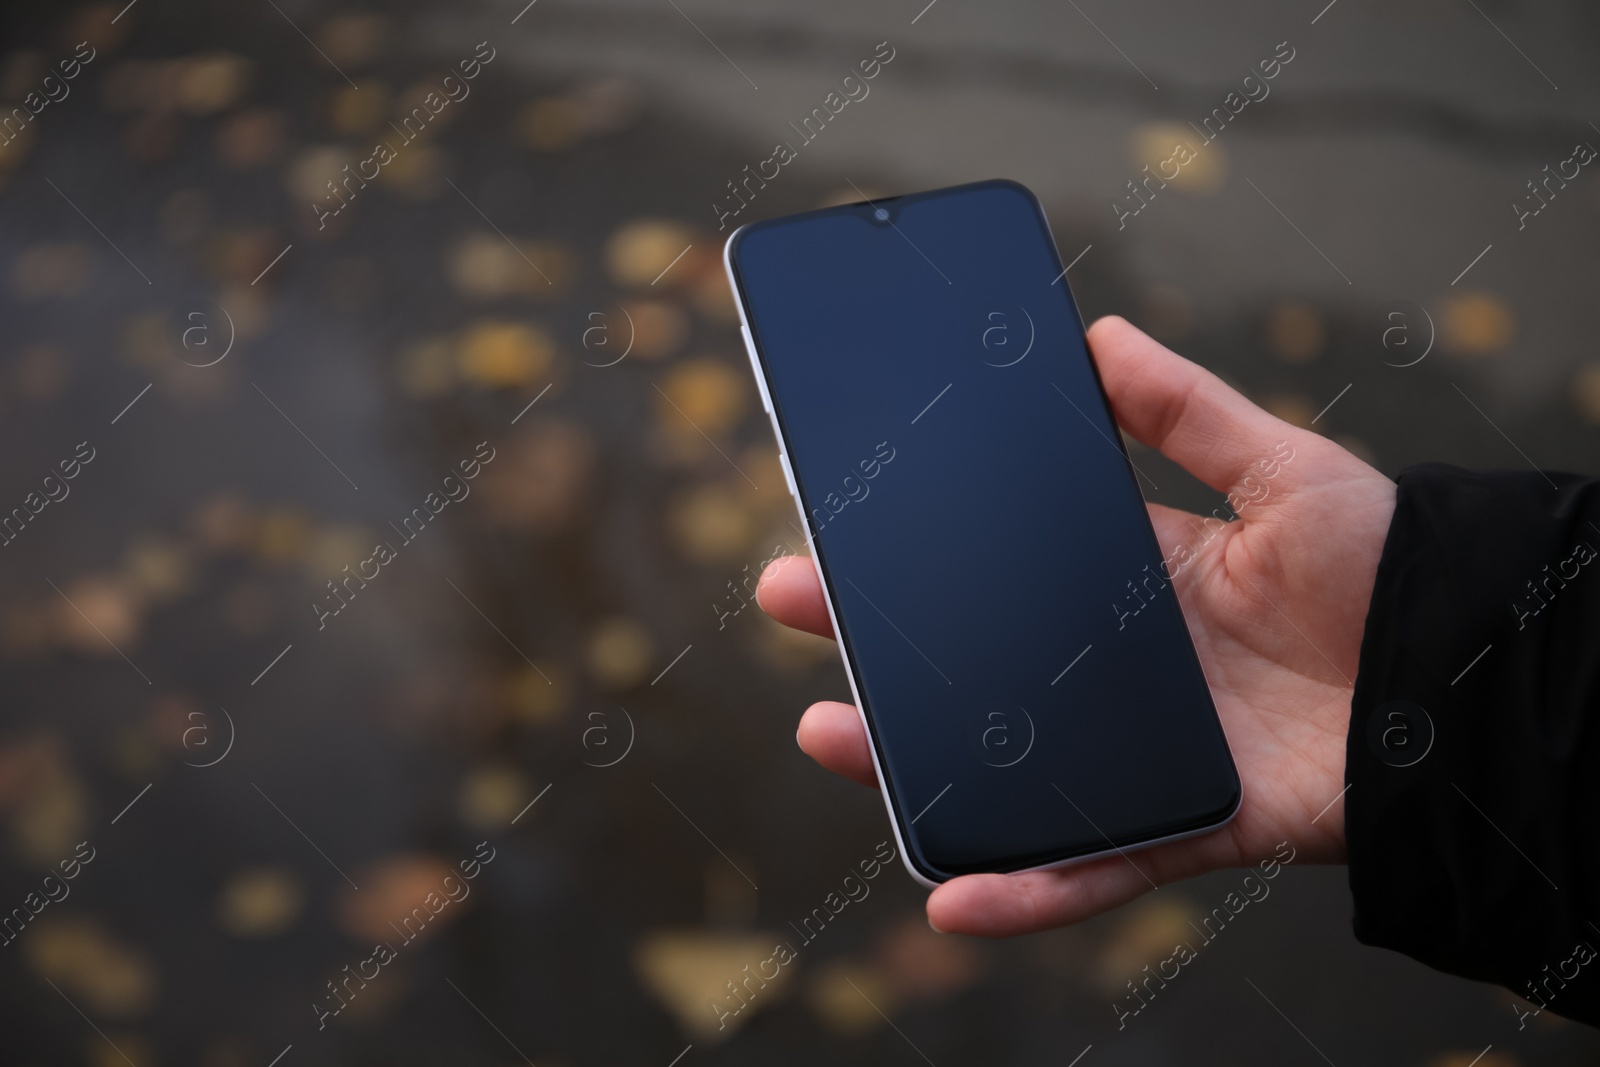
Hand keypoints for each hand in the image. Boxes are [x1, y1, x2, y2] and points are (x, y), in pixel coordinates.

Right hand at [756, 316, 1396, 936]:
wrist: (1474, 678)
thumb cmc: (1393, 569)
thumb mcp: (1287, 471)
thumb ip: (1192, 413)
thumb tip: (1098, 339)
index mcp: (1139, 584)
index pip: (1004, 569)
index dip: (923, 554)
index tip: (844, 525)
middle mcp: (1124, 673)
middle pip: (979, 667)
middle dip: (878, 643)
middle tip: (790, 602)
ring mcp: (1145, 753)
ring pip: (1007, 770)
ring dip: (912, 768)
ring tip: (828, 731)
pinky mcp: (1189, 826)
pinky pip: (1097, 866)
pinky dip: (1029, 888)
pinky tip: (953, 895)